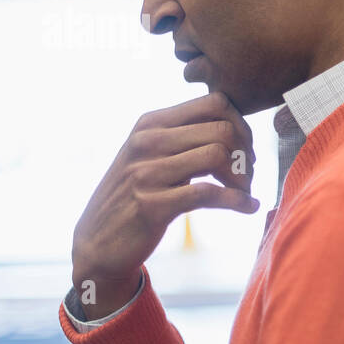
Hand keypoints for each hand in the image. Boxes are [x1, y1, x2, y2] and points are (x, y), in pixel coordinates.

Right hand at [71, 91, 258, 318]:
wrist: (97, 241)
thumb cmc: (135, 195)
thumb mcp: (151, 155)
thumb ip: (183, 137)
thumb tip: (235, 126)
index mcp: (150, 123)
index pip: (215, 102)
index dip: (242, 125)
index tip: (244, 151)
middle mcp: (147, 141)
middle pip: (223, 129)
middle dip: (246, 155)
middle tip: (247, 178)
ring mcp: (147, 173)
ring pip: (218, 155)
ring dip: (243, 178)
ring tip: (243, 193)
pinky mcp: (152, 206)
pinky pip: (209, 193)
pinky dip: (237, 201)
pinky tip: (247, 208)